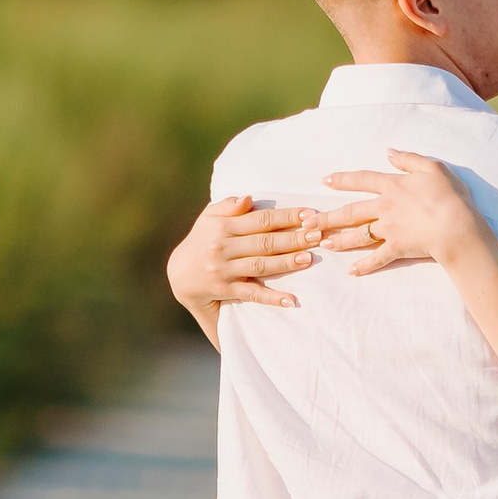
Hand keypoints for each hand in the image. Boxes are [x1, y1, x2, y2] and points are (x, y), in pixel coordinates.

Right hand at [166, 192, 318, 311]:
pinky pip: (252, 294)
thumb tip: (248, 198)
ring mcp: (224, 270)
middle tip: (318, 235)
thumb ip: (228, 206)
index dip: (286, 217)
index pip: (261, 219)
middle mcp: (222, 247)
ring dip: (286, 262)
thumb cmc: (201, 240)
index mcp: (222, 226)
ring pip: (261, 266)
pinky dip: (272, 298)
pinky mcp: (225, 290)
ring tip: (309, 258)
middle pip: (264, 242)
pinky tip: (291, 300)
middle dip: (293, 238)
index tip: (309, 215)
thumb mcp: (208, 218)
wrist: (179, 276)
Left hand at [324, 152, 484, 272]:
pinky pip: (377, 258)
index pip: (362, 180)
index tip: (325, 181)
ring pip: (357, 235)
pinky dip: (364, 266)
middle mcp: (385, 207)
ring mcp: (389, 229)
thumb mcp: (433, 168)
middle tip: (308, 223)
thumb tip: (389, 152)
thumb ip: (409, 159)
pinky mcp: (397, 248)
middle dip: (327, 217)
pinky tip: (351, 271)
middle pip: (350, 212)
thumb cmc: (450, 195)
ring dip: (339, 240)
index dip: (343, 180)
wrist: (456, 226)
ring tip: (323, 244)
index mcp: (392, 186)